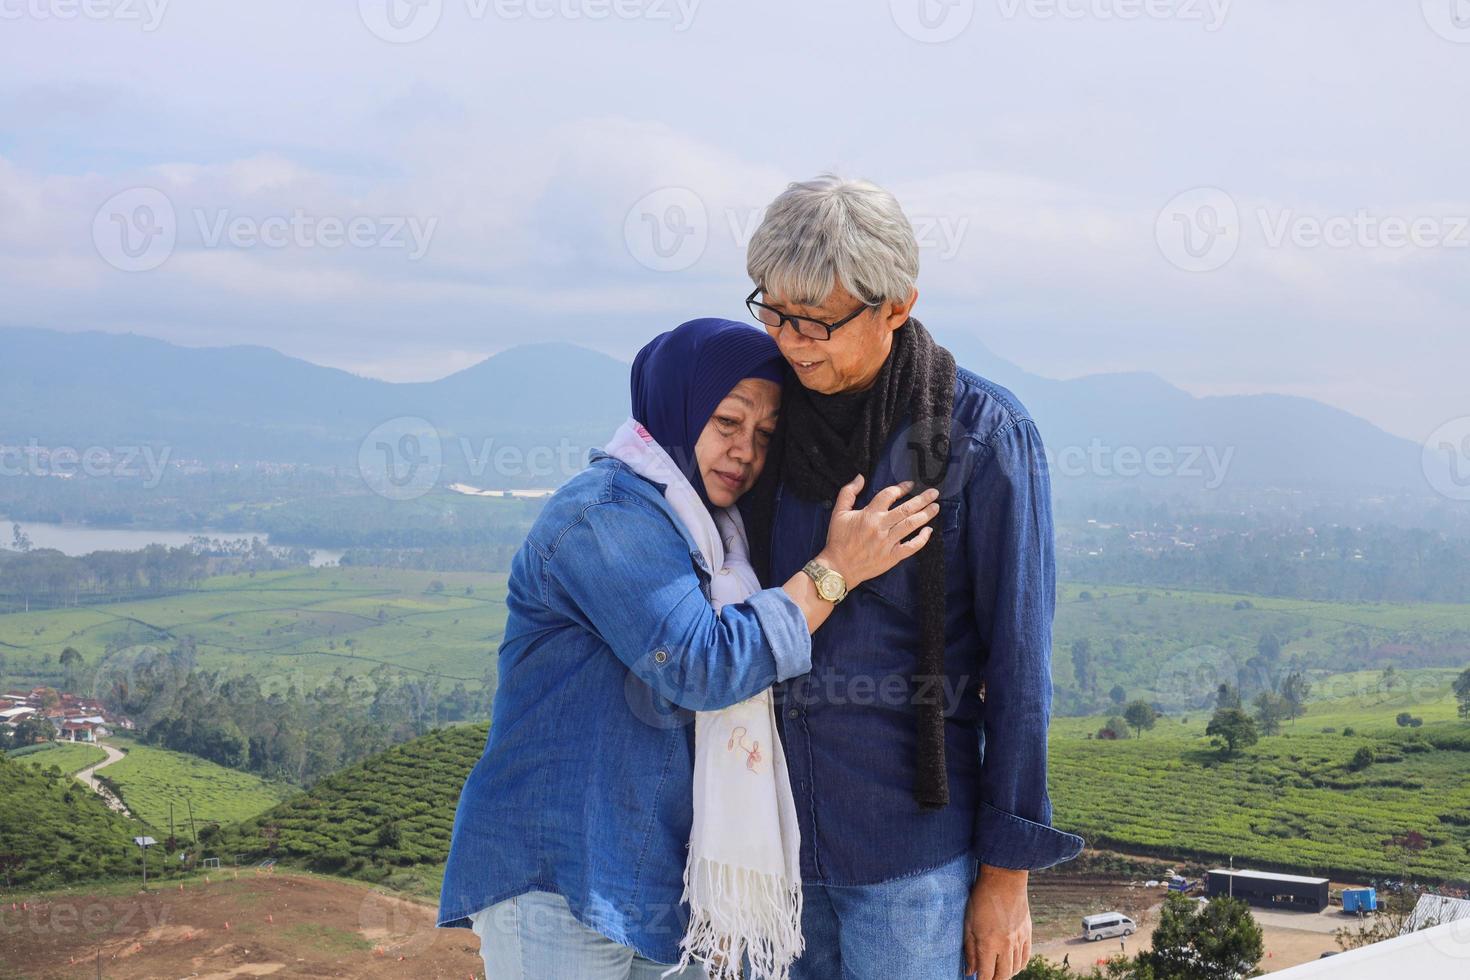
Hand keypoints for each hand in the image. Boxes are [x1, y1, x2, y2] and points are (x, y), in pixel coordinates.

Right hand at [817, 474, 939, 588]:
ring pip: (911, 525)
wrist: (838, 567)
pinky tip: (928, 531)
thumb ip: (848, 492)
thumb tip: (860, 477)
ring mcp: (888, 542)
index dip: (901, 488)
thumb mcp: (838, 513)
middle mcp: (881, 527)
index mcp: (869, 514)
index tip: (910, 485)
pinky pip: (911, 547)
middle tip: (934, 493)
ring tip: (936, 507)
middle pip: (906, 509)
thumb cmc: (838, 540)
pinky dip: (921, 539)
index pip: (889, 495)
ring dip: (925, 515)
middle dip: (922, 499)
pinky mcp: (892, 556)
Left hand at [964, 865, 1030, 979]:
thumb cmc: (981, 898)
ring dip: (1006, 974)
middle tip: (987, 978)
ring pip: (1015, 969)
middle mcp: (1006, 945)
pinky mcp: (1027, 933)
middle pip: (1003, 976)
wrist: (1004, 879)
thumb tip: (969, 971)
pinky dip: (1019, 965)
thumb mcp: (968, 923)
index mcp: (988, 943)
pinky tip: (1012, 965)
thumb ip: (969, 949)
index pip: (986, 975)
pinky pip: (1026, 957)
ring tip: (997, 973)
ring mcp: (1019, 939)